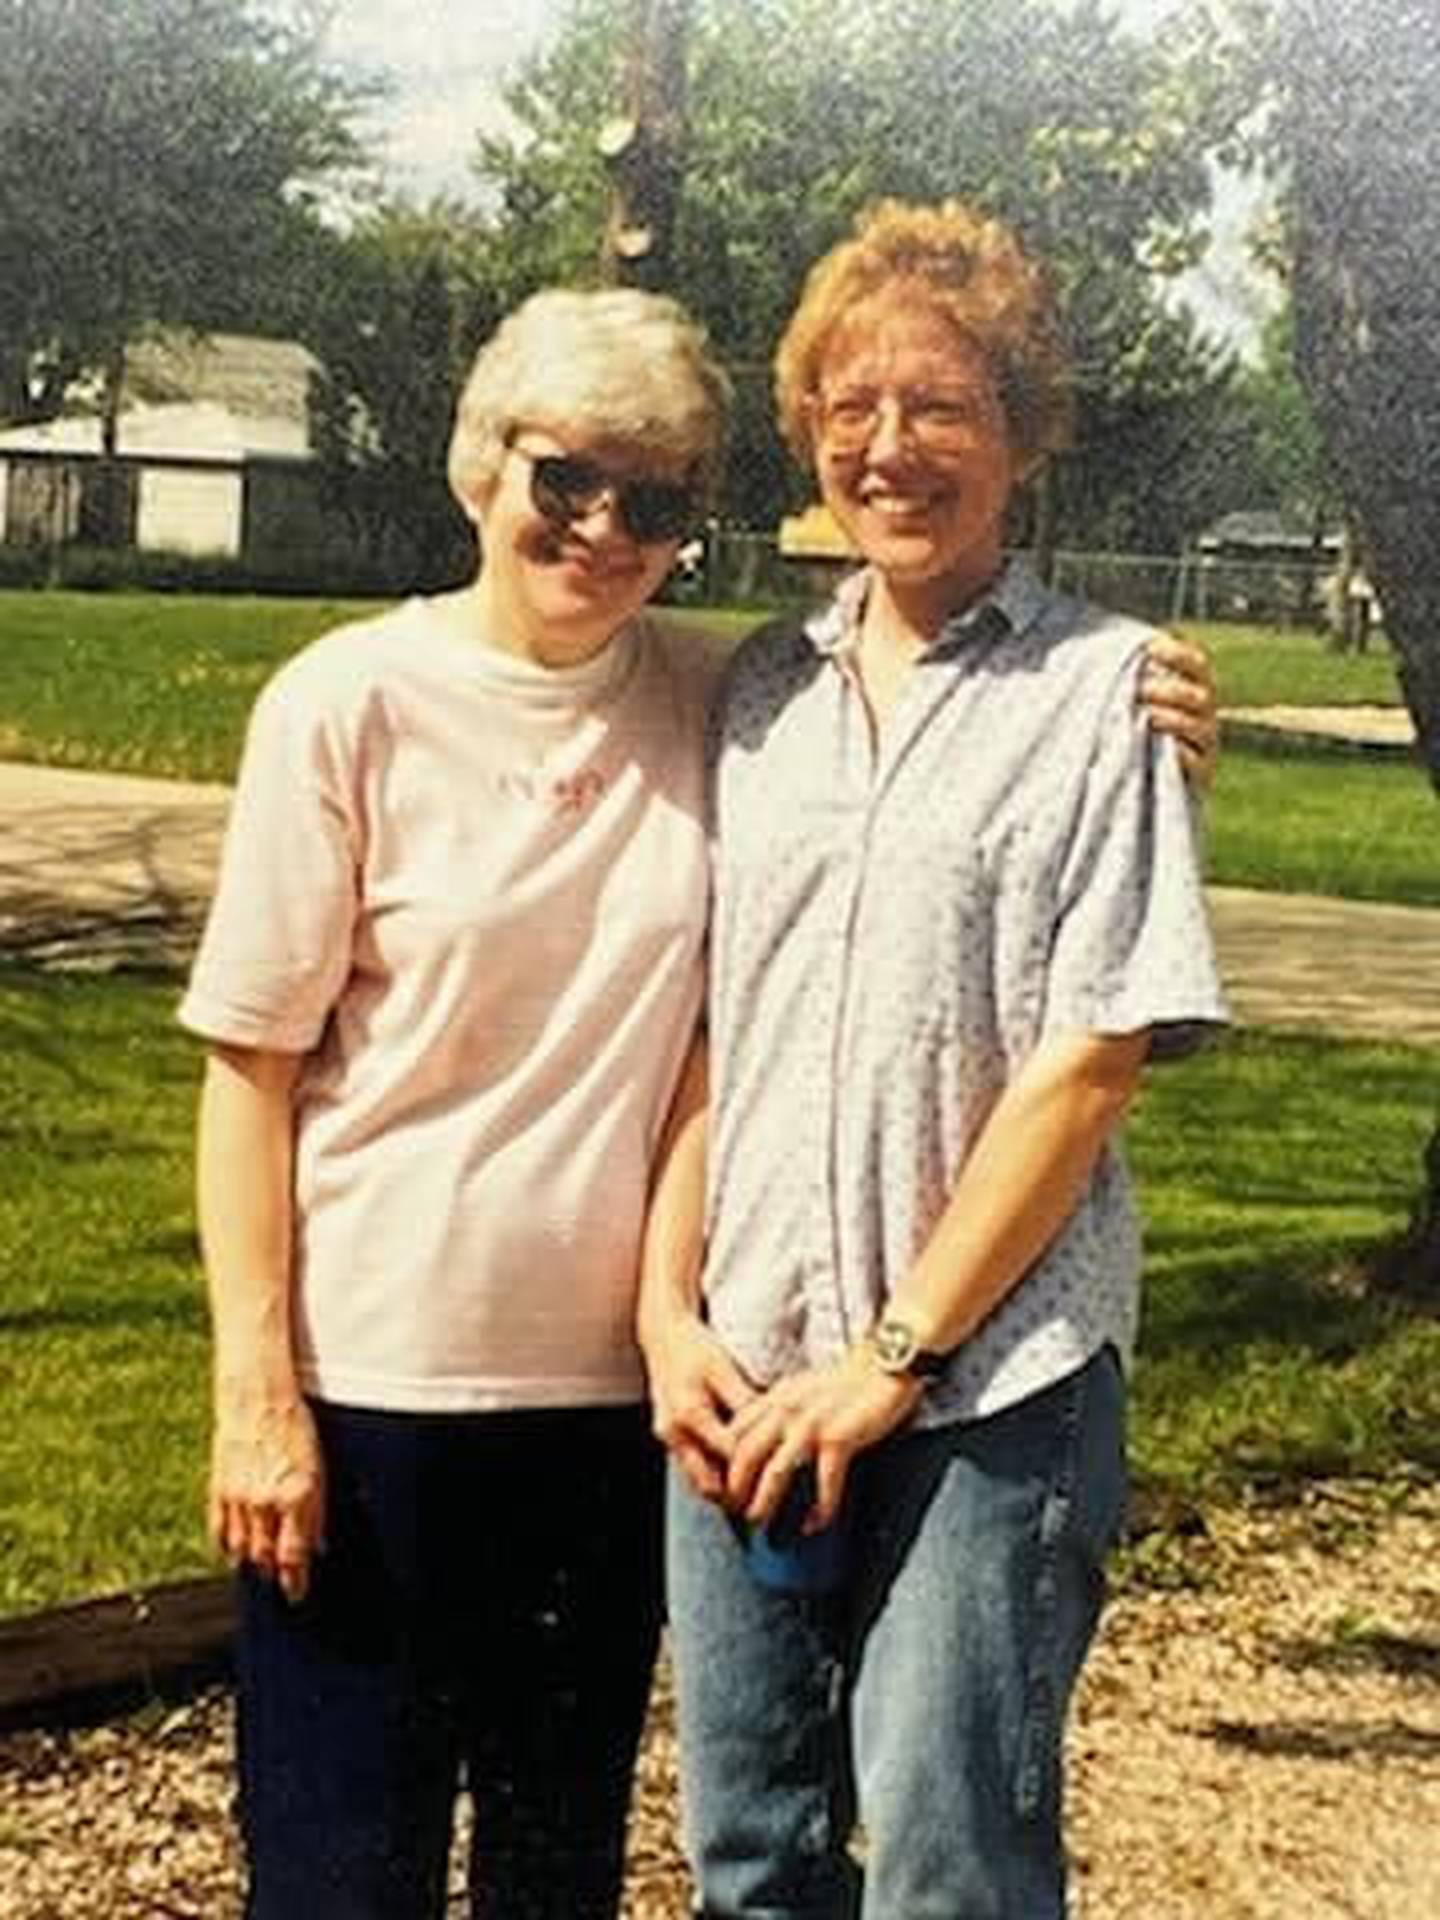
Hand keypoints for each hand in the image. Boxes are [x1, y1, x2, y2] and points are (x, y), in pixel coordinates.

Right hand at [209, 1384, 325, 1603]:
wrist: (257, 1398)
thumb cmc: (294, 1427)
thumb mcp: (319, 1467)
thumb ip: (317, 1511)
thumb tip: (318, 1546)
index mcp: (296, 1496)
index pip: (293, 1556)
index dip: (295, 1581)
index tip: (297, 1594)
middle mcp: (265, 1503)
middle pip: (265, 1558)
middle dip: (274, 1573)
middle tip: (280, 1579)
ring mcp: (239, 1498)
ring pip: (243, 1550)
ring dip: (253, 1562)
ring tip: (261, 1566)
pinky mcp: (219, 1490)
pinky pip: (220, 1531)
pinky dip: (228, 1546)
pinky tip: (236, 1551)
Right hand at [642, 1311, 758, 1501]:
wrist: (663, 1337)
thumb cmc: (695, 1348)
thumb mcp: (724, 1369)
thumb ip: (745, 1401)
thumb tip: (777, 1424)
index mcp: (690, 1414)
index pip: (729, 1456)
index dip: (756, 1469)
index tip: (781, 1476)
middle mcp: (674, 1433)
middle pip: (707, 1483)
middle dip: (736, 1497)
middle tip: (768, 1504)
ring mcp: (668, 1439)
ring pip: (697, 1481)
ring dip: (722, 1490)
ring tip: (756, 1495)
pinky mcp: (670, 1439)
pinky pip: (692, 1468)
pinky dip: (712, 1475)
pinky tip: (736, 1473)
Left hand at [724, 1348, 922, 1531]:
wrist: (883, 1365)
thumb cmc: (845, 1382)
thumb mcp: (800, 1389)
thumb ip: (778, 1411)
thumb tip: (761, 1444)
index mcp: (776, 1398)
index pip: (735, 1432)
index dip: (723, 1461)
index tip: (723, 1484)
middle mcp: (788, 1409)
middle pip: (746, 1454)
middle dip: (735, 1488)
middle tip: (734, 1510)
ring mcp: (812, 1424)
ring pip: (776, 1472)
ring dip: (765, 1502)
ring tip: (760, 1523)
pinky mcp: (840, 1438)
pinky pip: (824, 1481)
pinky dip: (820, 1508)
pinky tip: (817, 1522)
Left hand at [1140, 631, 1218, 787]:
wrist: (1145, 780)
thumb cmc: (1136, 730)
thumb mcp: (1135, 700)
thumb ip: (1134, 678)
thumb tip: (1121, 653)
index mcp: (1196, 689)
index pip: (1197, 664)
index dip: (1177, 654)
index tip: (1149, 648)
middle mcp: (1206, 715)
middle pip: (1199, 695)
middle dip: (1167, 690)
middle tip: (1137, 689)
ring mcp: (1206, 744)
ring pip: (1197, 726)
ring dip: (1169, 718)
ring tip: (1143, 715)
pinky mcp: (1201, 774)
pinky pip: (1194, 761)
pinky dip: (1178, 753)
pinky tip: (1154, 744)